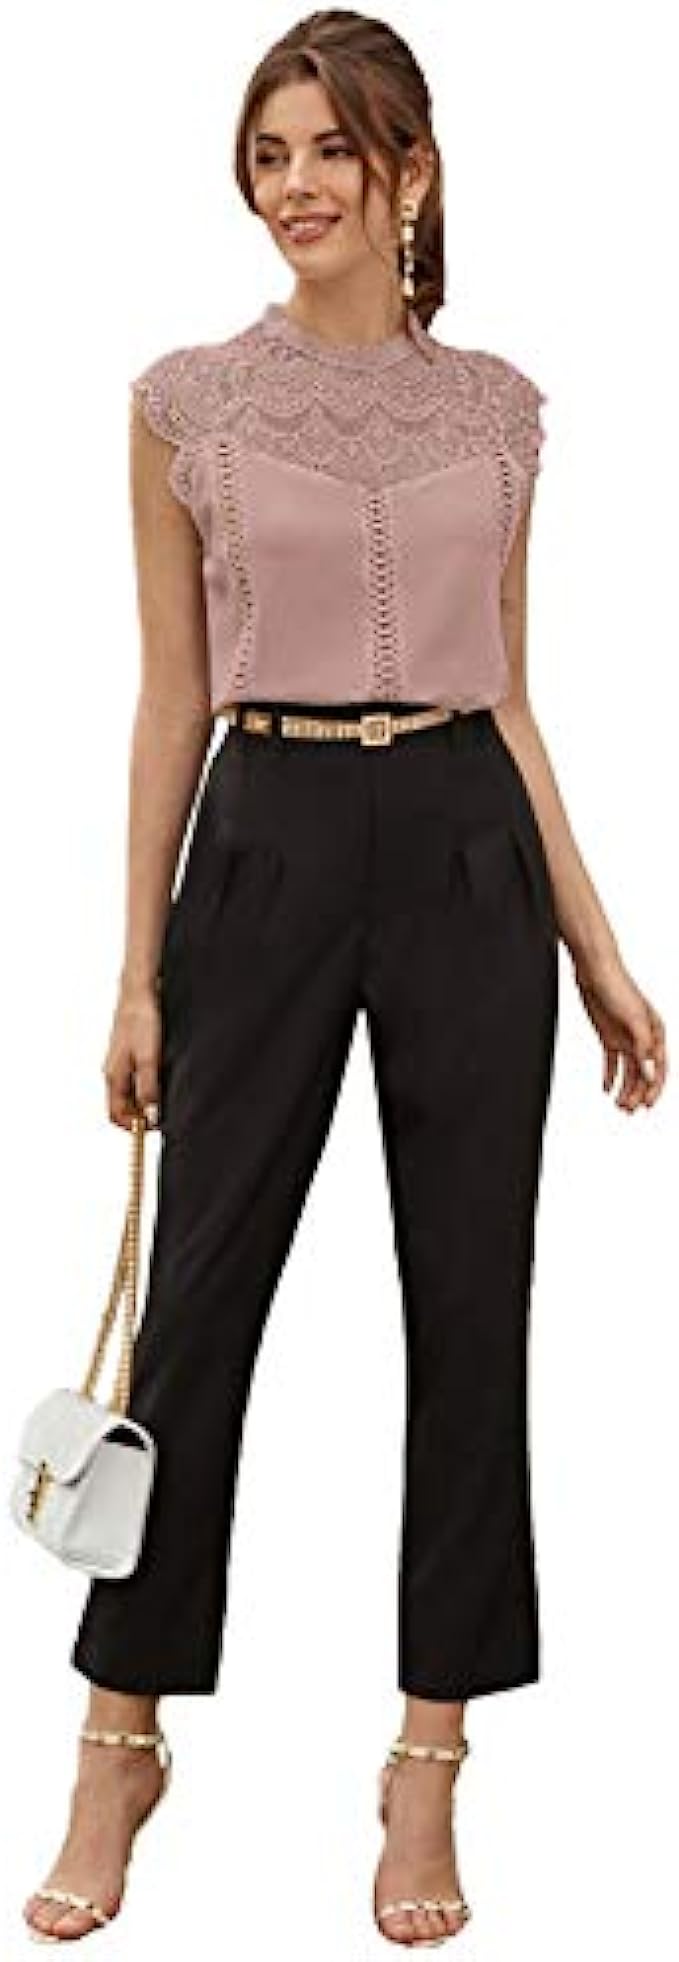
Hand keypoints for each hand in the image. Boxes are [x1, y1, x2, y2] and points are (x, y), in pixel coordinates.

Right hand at [102, 979, 162, 1130]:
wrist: (140, 992)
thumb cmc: (141, 1020)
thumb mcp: (149, 1057)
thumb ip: (148, 1087)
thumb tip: (150, 1115)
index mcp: (112, 1076)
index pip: (116, 1114)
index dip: (132, 1127)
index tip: (153, 1129)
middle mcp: (113, 1071)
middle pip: (122, 1106)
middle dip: (140, 1116)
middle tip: (164, 1117)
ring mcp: (120, 1062)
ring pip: (129, 1092)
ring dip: (145, 1100)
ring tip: (167, 1099)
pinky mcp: (129, 1053)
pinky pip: (135, 1078)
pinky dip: (148, 1085)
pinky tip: (163, 1079)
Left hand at [571, 945, 667, 1111]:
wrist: (595, 972)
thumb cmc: (619, 988)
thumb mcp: (634, 1019)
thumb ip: (643, 1047)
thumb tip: (650, 1072)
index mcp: (656, 1033)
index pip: (660, 1068)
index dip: (654, 1088)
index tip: (647, 1105)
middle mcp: (643, 1038)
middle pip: (644, 1073)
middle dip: (638, 1093)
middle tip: (627, 1110)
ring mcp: (626, 1038)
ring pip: (629, 1071)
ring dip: (625, 1089)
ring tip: (619, 1105)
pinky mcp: (610, 1037)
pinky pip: (613, 1062)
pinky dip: (610, 1077)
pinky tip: (607, 1090)